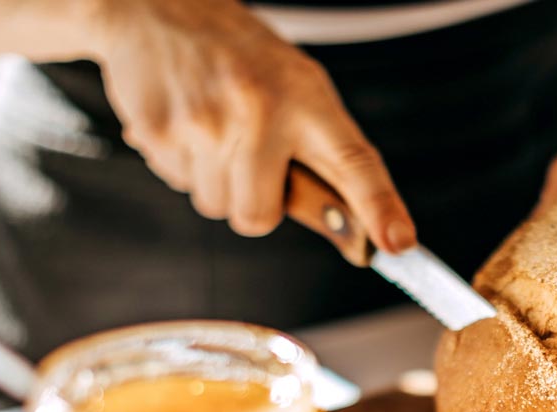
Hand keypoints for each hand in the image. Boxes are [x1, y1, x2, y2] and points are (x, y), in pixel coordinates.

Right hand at [92, 0, 415, 249]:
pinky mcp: (159, 132)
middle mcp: (260, 111)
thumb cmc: (241, 57)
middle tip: (251, 159)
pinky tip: (188, 123)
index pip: (354, 163)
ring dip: (218, 182)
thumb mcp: (300, 88)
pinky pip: (179, 185)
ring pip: (217, 207)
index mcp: (306, 99)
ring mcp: (206, 123)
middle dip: (255, 203)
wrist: (158, 7)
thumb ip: (325, 154)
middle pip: (259, 217)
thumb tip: (358, 231)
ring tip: (216, 131)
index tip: (398, 243)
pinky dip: (183, 164)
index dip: (380, 208)